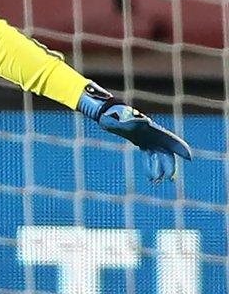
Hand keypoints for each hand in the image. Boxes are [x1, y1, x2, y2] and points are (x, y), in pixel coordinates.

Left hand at [77, 83, 192, 182]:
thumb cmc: (112, 115)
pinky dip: (151, 165)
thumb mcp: (120, 119)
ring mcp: (146, 137)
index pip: (169, 139)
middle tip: (167, 178)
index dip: (180, 147)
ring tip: (156, 180)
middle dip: (168, 164)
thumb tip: (144, 121)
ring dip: (159, 168)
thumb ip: (131, 122)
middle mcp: (151, 133)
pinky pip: (149, 155)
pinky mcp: (140, 141)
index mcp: (150, 128)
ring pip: (158, 155)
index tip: (189, 158)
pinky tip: (150, 176)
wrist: (104, 112)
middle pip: (165, 151)